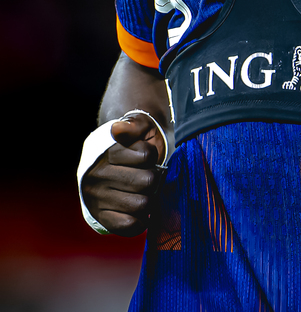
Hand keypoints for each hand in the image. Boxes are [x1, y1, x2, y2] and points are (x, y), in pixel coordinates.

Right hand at [81, 113, 165, 235]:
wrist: (115, 167)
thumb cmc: (133, 145)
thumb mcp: (137, 127)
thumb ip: (133, 125)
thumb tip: (117, 130)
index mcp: (107, 151)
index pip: (146, 155)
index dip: (152, 156)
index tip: (146, 156)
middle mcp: (98, 175)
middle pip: (147, 181)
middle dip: (153, 178)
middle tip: (148, 176)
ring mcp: (97, 198)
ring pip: (141, 204)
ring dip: (149, 199)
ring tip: (144, 192)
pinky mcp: (101, 218)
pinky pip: (129, 225)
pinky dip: (140, 220)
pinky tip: (140, 211)